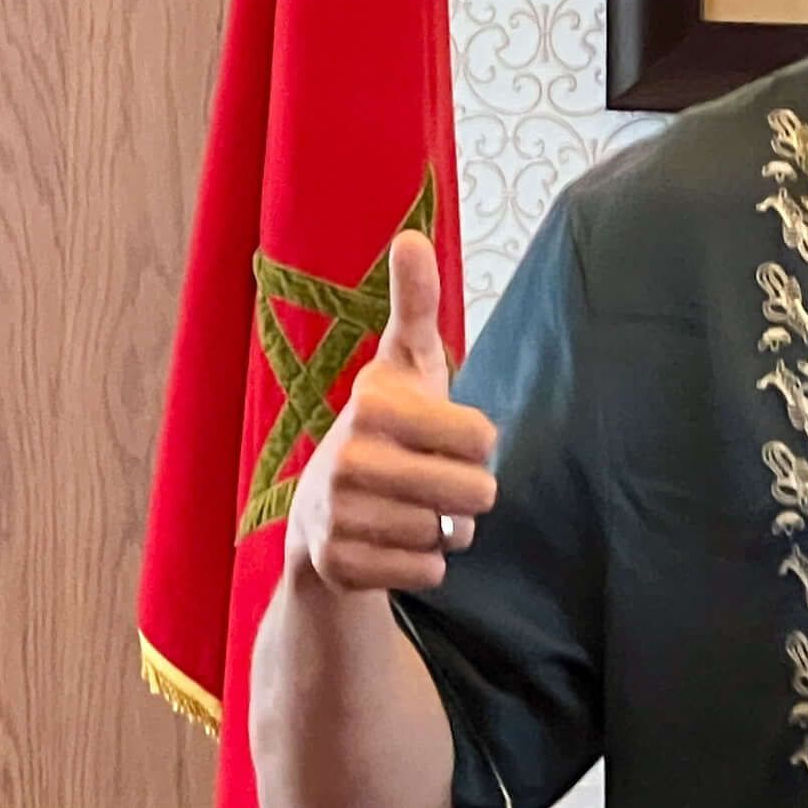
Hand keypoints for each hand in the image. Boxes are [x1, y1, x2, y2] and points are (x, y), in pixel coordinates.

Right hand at [284, 229, 497, 598]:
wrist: (323, 513)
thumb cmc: (387, 429)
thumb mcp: (406, 363)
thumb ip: (417, 303)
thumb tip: (410, 234)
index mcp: (373, 404)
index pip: (484, 438)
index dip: (479, 444)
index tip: (445, 437)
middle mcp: (346, 457)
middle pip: (477, 494)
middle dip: (470, 495)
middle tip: (436, 482)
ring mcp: (336, 514)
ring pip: (449, 535)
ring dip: (444, 530)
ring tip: (410, 510)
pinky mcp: (336, 564)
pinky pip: (428, 573)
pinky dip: (424, 565)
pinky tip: (393, 544)